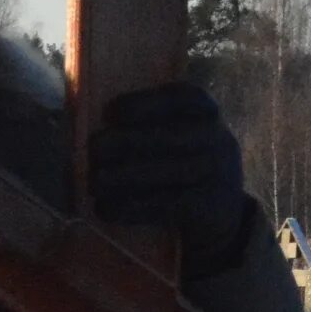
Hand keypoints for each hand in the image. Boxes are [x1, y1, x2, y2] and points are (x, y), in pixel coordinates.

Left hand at [88, 82, 250, 267]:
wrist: (220, 214)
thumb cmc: (180, 163)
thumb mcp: (177, 136)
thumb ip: (144, 127)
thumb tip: (90, 131)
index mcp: (206, 113)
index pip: (184, 97)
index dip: (144, 102)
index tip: (110, 112)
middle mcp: (217, 139)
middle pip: (167, 137)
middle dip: (122, 143)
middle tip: (93, 150)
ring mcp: (217, 174)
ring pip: (163, 173)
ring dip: (120, 178)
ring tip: (93, 183)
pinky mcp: (208, 208)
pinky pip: (164, 205)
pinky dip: (129, 207)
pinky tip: (105, 208)